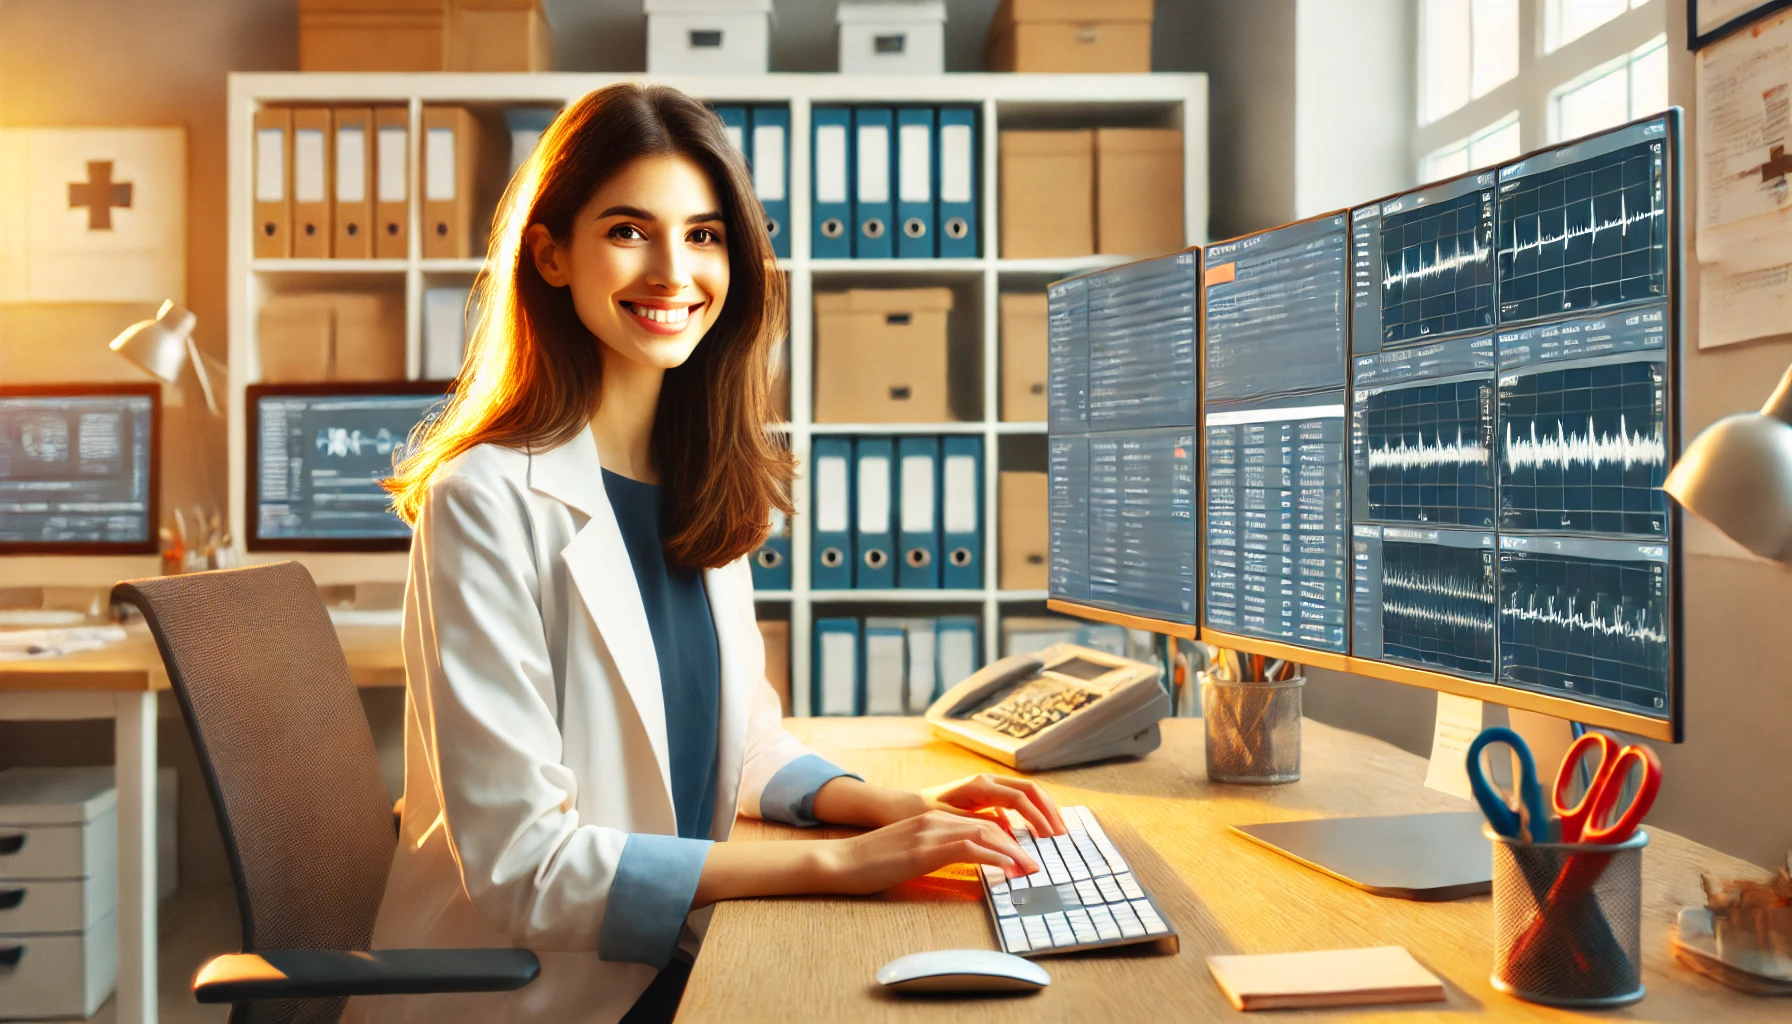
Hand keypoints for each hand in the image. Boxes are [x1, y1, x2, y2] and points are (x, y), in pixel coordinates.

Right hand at [814, 810, 1040, 894]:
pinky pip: (969, 848)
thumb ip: (935, 853)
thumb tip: (962, 865)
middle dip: (1019, 843)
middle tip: (1037, 864)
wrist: (839, 862)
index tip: (1025, 856)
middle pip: (991, 825)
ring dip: (1013, 852)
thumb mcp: (909, 853)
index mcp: (932, 818)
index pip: (981, 823)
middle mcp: (935, 819)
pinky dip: (994, 857)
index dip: (1008, 838)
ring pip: (985, 833)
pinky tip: (1008, 869)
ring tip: (1030, 869)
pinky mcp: (924, 850)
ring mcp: (929, 832)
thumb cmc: (871, 863)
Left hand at [920, 774, 1066, 836]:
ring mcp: (987, 786)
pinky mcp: (985, 796)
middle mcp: (987, 781)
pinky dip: (1028, 814)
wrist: (900, 806)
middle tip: (1061, 834)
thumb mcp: (948, 820)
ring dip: (1042, 811)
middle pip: (1031, 790)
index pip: (1021, 799)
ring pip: (1025, 793)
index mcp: (980, 786)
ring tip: (1052, 832)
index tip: (1049, 838)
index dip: (1038, 818)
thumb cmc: (920, 813)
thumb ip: (978, 825)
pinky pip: (1014, 801)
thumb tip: (1006, 833)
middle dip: (1049, 811)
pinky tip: (1031, 831)